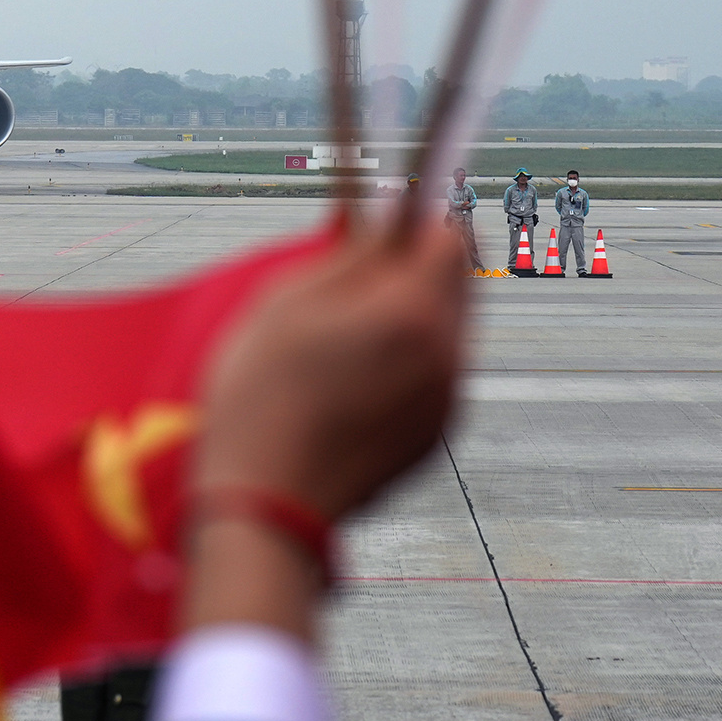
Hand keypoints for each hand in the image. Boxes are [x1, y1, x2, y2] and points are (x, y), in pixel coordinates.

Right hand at [184, 214, 468, 637]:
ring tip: (350, 334)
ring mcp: (447, 399)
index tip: (386, 219)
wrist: (267, 503)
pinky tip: (354, 380)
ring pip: (450, 328)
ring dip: (416, 314)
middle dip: (422, 265)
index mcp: (413, 310)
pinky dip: (410, 361)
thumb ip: (353, 252)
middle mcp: (447, 353)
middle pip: (459, 280)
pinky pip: (438, 374)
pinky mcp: (437, 435)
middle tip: (363, 273)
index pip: (449, 233)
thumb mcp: (289, 301)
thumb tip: (389, 216)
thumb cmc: (262, 394)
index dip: (419, 218)